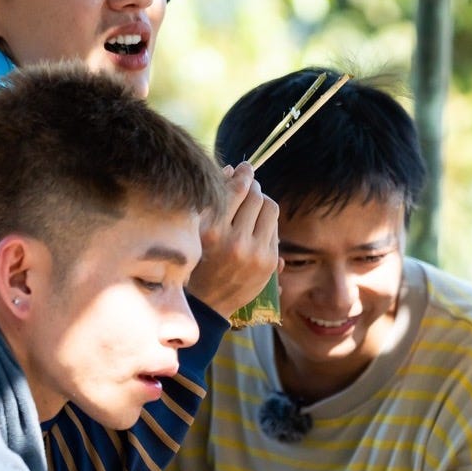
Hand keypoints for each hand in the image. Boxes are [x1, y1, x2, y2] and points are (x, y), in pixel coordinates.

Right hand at [187, 163, 279, 317]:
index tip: (244, 167)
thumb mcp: (197, 231)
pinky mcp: (268, 263)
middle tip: (249, 186)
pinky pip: (274, 230)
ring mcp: (255, 254)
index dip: (243, 174)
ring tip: (254, 205)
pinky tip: (257, 225)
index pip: (237, 190)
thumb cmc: (197, 261)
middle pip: (257, 197)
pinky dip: (267, 223)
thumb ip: (213, 200)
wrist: (208, 303)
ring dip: (263, 202)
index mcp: (212, 232)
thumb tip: (232, 170)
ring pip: (271, 209)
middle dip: (254, 187)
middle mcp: (235, 242)